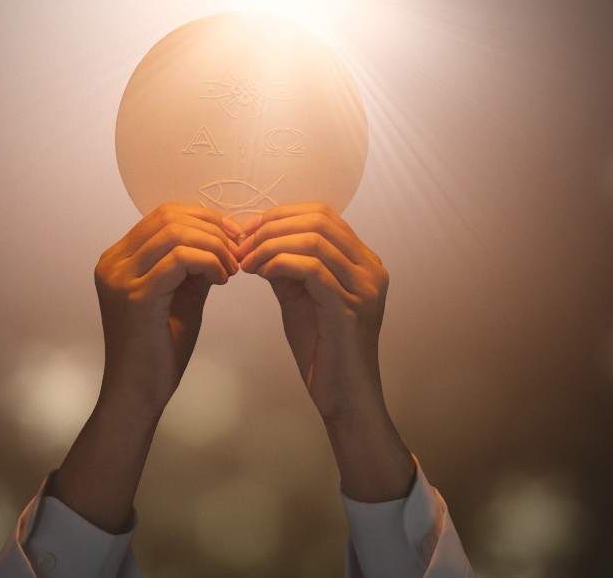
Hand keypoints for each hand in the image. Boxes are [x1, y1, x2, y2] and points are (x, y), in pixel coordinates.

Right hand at [94, 203, 240, 416]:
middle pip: (168, 217)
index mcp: (118, 259)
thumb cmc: (159, 351)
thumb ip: (194, 266)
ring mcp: (120, 278)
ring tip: (230, 270)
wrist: (139, 393)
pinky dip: (208, 262)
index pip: (162, 215)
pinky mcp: (136, 296)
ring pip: (176, 234)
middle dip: (212, 229)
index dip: (203, 218)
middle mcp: (113, 263)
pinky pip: (180, 259)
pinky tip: (221, 280)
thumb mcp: (180, 297)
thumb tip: (221, 242)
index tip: (232, 236)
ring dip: (214, 247)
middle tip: (237, 252)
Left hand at [237, 204, 411, 501]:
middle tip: (241, 243)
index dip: (282, 215)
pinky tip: (259, 273)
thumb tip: (258, 240)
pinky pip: (312, 269)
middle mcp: (371, 270)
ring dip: (271, 245)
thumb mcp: (301, 299)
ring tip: (245, 260)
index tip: (247, 229)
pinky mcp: (350, 310)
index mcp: (363, 262)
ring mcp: (365, 289)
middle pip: (320, 220)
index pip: (324, 215)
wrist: (342, 399)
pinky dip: (280, 263)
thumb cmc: (322, 353)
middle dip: (273, 226)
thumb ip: (287, 268)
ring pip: (314, 240)